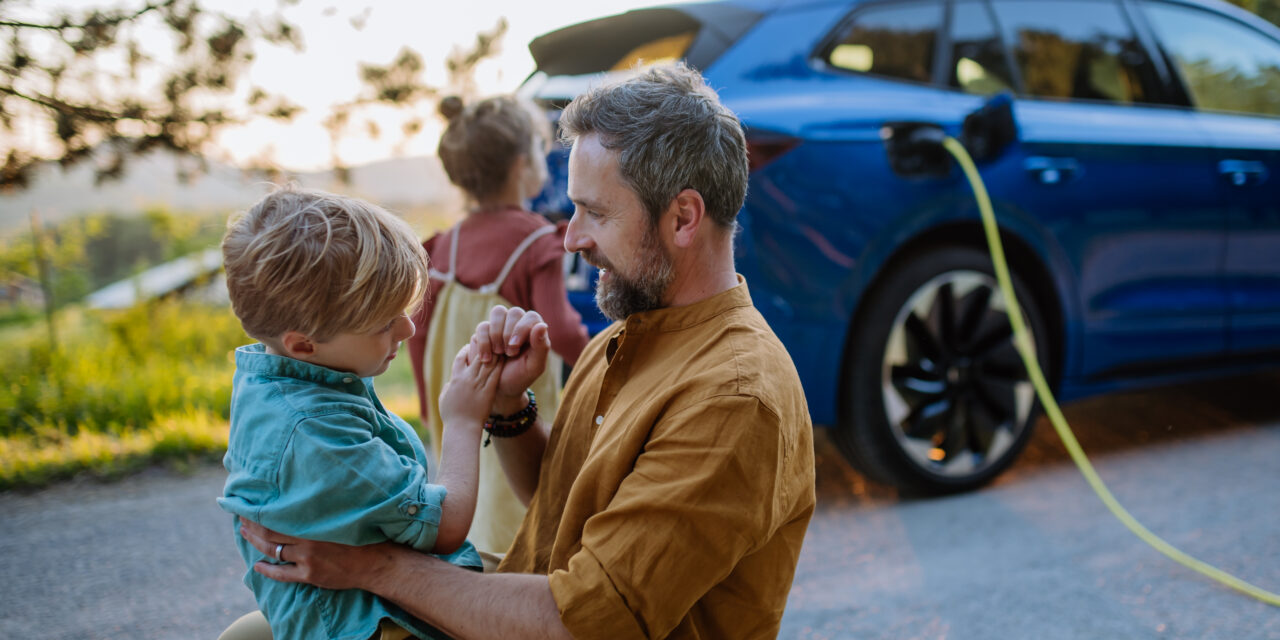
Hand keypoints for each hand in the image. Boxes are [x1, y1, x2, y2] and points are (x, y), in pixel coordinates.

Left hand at [238, 517, 394, 590]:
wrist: (377, 561)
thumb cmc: (362, 533)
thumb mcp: (342, 513)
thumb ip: (322, 507)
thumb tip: (305, 492)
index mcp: (314, 522)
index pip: (277, 514)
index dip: (260, 510)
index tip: (249, 503)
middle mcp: (307, 539)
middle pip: (269, 531)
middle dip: (252, 524)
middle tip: (241, 517)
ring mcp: (307, 559)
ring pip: (273, 550)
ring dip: (255, 542)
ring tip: (245, 534)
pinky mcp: (310, 574)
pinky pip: (282, 574)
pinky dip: (267, 570)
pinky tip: (257, 566)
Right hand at [439, 343, 502, 427]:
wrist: (462, 428)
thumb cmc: (452, 416)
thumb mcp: (444, 399)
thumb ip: (448, 387)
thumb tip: (451, 383)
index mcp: (455, 379)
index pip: (460, 358)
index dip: (466, 350)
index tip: (471, 346)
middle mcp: (467, 378)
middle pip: (476, 356)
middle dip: (483, 347)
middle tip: (490, 341)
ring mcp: (478, 383)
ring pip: (487, 362)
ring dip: (494, 352)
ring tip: (500, 345)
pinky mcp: (489, 390)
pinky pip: (495, 374)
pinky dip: (500, 364)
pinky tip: (505, 357)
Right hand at [471, 306, 549, 411]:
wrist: (498, 390)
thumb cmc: (520, 377)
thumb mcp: (534, 367)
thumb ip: (541, 347)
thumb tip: (542, 326)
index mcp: (534, 331)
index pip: (531, 317)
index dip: (522, 328)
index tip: (514, 347)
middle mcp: (518, 324)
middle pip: (514, 312)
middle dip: (508, 333)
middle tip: (508, 353)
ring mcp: (501, 326)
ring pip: (498, 312)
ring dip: (496, 333)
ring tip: (498, 353)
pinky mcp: (484, 332)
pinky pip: (483, 326)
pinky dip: (484, 342)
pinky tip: (487, 358)